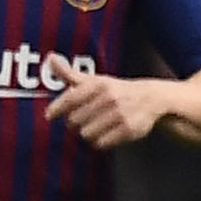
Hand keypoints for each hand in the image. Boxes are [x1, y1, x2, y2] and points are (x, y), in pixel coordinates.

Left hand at [45, 54, 164, 147]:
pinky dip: (100, 141)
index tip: (50, 115)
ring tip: (96, 126)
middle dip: (75, 122)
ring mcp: (120, 114)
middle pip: (73, 121)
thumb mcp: (95, 80)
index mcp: (98, 84)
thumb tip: (50, 57)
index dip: (56, 109)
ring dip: (88, 133)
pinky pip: (101, 143)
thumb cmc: (116, 90)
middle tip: (83, 119)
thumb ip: (69, 73)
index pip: (69, 99)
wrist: (151, 98)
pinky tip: (107, 133)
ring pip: (86, 134)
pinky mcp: (129, 129)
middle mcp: (109, 97)